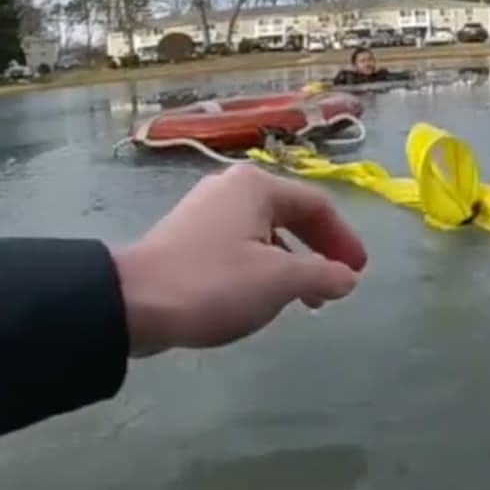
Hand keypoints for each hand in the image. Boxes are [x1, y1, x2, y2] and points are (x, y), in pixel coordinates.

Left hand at [111, 164, 368, 356]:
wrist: (132, 303)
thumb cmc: (214, 284)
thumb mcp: (280, 281)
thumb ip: (323, 274)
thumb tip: (347, 277)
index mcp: (257, 186)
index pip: (317, 205)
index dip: (344, 239)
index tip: (357, 272)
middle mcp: (231, 187)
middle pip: (291, 214)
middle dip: (318, 251)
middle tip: (335, 284)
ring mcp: (205, 210)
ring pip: (264, 231)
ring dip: (291, 262)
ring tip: (302, 298)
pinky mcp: (186, 235)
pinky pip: (239, 244)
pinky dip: (262, 265)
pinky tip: (261, 295)